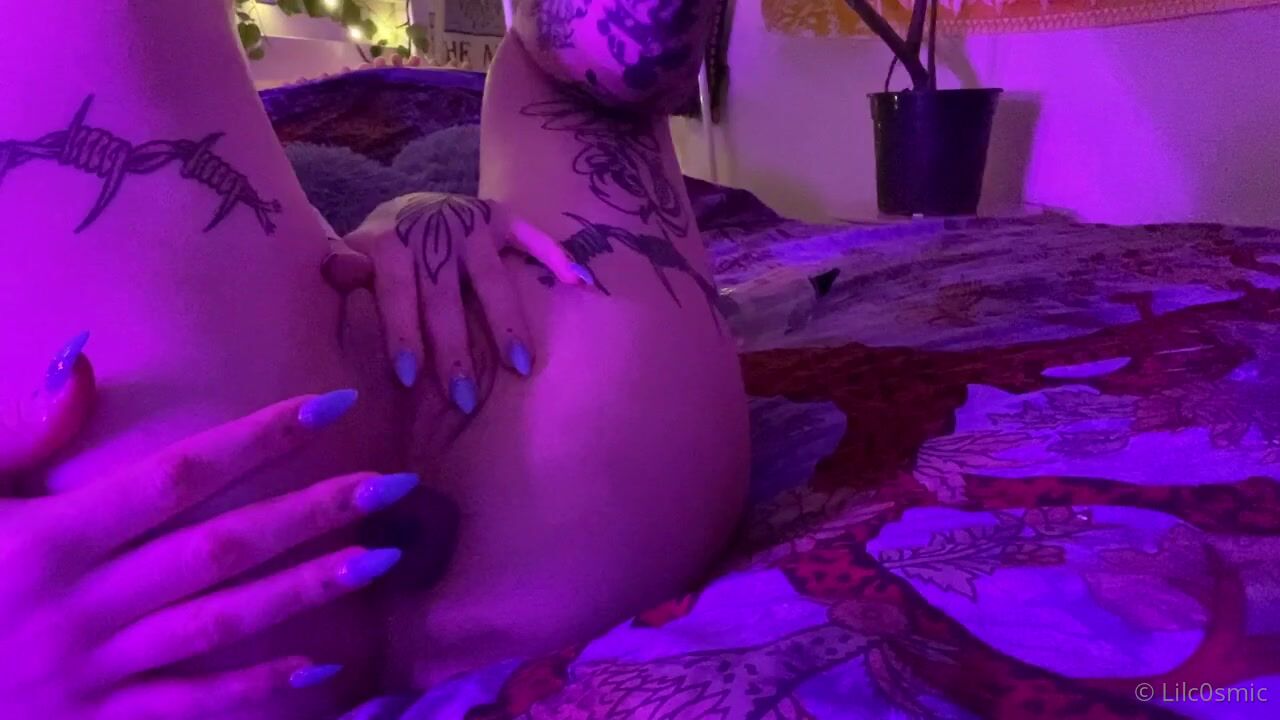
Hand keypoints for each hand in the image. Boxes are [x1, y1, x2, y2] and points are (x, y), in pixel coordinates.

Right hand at [0, 343, 418, 718]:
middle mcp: (85, 603)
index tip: (331, 406)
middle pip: (221, 548)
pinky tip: (326, 670)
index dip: (259, 439)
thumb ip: (21, 427)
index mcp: (50, 536)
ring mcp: (94, 670)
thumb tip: (81, 353)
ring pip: (221, 625)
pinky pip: (189, 709)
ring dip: (307, 592)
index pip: (177, 475)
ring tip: (383, 558)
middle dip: (313, 513)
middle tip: (396, 485)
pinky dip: (257, 692)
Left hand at [325, 193, 590, 414]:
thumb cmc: (379, 250)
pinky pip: (533, 238)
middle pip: (446, 297)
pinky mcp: (502, 218)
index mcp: (390, 242)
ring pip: (492, 279)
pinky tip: (577, 283)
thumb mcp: (349, 253)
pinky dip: (556, 257)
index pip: (397, 291)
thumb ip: (340, 262)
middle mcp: (434, 231)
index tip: (410, 377)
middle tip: (465, 398)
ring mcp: (471, 225)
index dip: (402, 333)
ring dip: (506, 323)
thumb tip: (340, 271)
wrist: (411, 205)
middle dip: (455, 349)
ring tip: (520, 366)